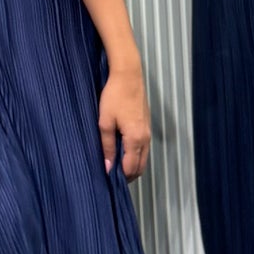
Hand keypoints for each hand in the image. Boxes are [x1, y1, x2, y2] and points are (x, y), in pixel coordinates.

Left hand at [98, 59, 151, 179]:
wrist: (128, 75)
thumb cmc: (114, 97)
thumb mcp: (105, 122)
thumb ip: (107, 146)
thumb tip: (108, 168)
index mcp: (136, 139)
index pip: (131, 168)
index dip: (120, 177)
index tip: (107, 178)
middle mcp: (146, 139)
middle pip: (140, 167)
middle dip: (128, 174)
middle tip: (111, 174)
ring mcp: (148, 132)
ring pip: (143, 158)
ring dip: (132, 164)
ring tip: (115, 163)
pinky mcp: (147, 126)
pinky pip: (144, 148)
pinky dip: (135, 155)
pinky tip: (122, 150)